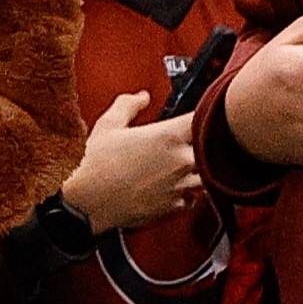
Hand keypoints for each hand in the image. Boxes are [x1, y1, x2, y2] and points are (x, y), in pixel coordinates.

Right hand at [56, 89, 200, 232]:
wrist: (87, 203)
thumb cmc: (95, 166)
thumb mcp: (108, 125)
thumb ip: (129, 105)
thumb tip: (141, 97)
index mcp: (167, 136)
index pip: (205, 119)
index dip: (208, 113)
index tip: (204, 112)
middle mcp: (179, 161)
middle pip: (215, 149)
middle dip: (210, 142)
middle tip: (200, 138)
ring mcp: (179, 185)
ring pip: (210, 176)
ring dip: (203, 169)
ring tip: (191, 164)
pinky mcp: (173, 206)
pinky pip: (194, 199)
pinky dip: (189, 192)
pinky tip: (177, 186)